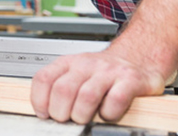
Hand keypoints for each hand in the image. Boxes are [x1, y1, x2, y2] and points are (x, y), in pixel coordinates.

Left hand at [30, 49, 167, 124]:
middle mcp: (87, 64)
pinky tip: (107, 114)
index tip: (44, 114)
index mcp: (69, 62)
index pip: (44, 78)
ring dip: (82, 115)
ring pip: (87, 96)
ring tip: (84, 118)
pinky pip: (116, 99)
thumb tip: (43, 111)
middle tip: (66, 119)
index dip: (39, 100)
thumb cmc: (104, 72)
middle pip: (63, 90)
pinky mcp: (131, 80)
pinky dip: (109, 113)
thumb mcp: (77, 73)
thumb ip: (60, 87)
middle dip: (60, 112)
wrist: (138, 58)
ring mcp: (109, 71)